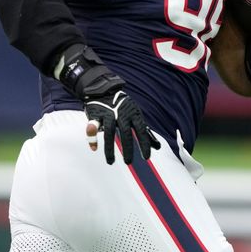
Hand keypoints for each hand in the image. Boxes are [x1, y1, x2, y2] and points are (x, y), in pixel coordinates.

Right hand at [56, 44, 159, 164]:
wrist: (103, 89)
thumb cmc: (123, 106)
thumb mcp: (136, 115)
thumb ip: (146, 132)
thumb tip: (157, 147)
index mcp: (134, 114)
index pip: (142, 130)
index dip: (144, 144)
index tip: (146, 157)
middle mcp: (122, 114)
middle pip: (126, 133)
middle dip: (128, 148)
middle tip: (128, 162)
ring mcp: (109, 113)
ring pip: (109, 132)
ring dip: (109, 149)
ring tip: (111, 162)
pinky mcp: (96, 114)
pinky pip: (94, 127)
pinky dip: (93, 138)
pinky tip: (94, 148)